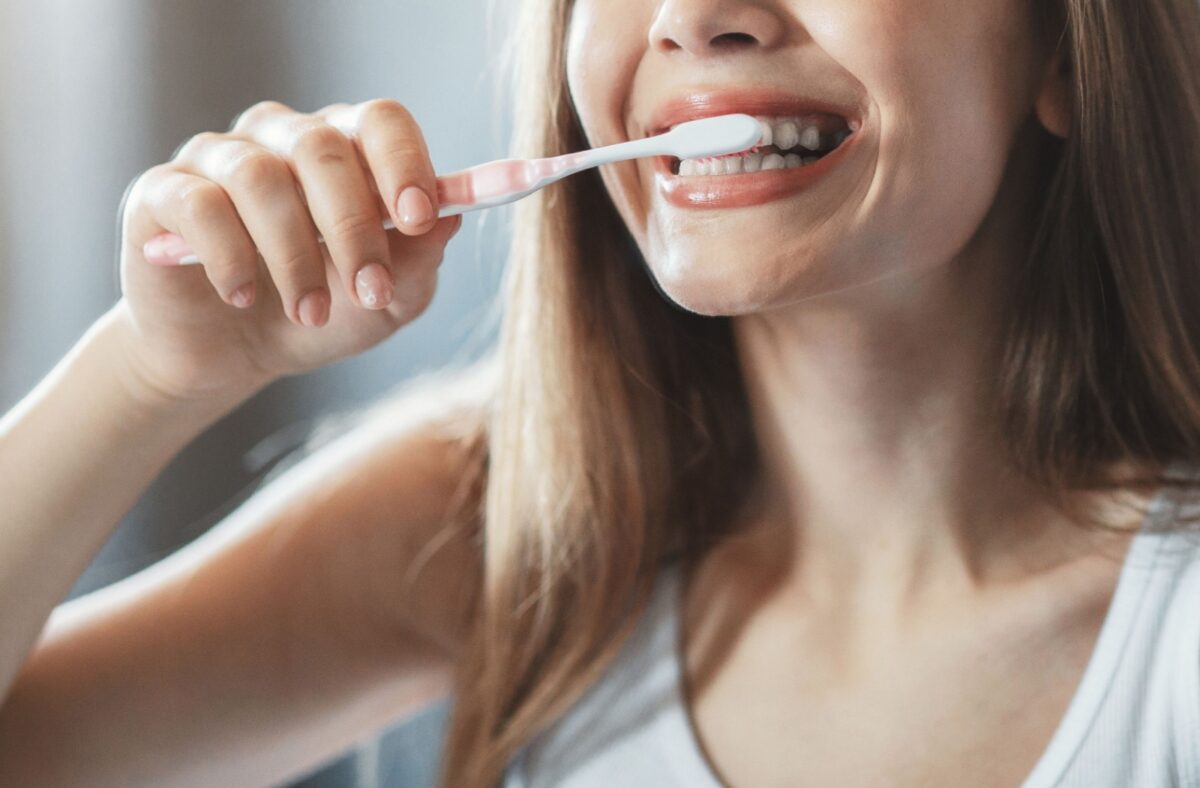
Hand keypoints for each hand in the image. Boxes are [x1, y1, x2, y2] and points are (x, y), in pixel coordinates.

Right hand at [116, 99, 462, 403]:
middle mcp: (281, 138)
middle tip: (369, 291)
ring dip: (295, 256)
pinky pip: (201, 206)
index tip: (420, 218)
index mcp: (344, 151)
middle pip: (323, 147)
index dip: (404, 163)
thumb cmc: (317, 317)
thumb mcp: (381, 306)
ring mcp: (219, 159)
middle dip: (354, 226)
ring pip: (261, 177)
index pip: (379, 122)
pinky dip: (230, 258)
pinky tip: (242, 297)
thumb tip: (450, 219)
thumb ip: (418, 264)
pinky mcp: (163, 192)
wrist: (229, 360)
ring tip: (310, 314)